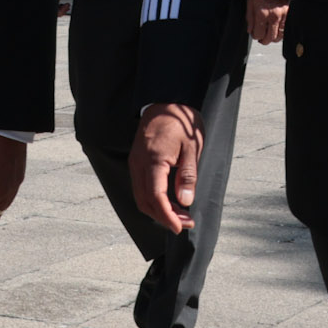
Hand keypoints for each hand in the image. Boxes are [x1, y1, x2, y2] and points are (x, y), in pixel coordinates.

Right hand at [131, 104, 203, 235]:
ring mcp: (135, 162)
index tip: (181, 227)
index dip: (167, 216)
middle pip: (145, 201)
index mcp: (154, 160)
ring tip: (180, 214)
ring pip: (140, 196)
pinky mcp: (136, 160)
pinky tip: (169, 201)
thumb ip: (188, 176)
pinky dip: (153, 199)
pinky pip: (140, 186)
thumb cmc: (182, 122)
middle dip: (164, 217)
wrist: (167, 100)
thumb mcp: (192, 148)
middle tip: (186, 222)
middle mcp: (139, 163)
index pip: (156, 197)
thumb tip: (185, 201)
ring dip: (158, 210)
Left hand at [244, 0, 288, 46]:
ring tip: (269, 35)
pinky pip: (286, 30)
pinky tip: (276, 30)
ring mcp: (283, 16)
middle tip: (261, 39)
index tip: (255, 34)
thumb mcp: (250, 2)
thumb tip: (250, 31)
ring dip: (273, 38)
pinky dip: (281, 33)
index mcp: (262, 13)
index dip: (255, 36)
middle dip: (264, 40)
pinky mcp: (289, 14)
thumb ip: (249, 18)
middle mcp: (273, 16)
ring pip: (279, 36)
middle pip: (269, 38)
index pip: (258, 34)